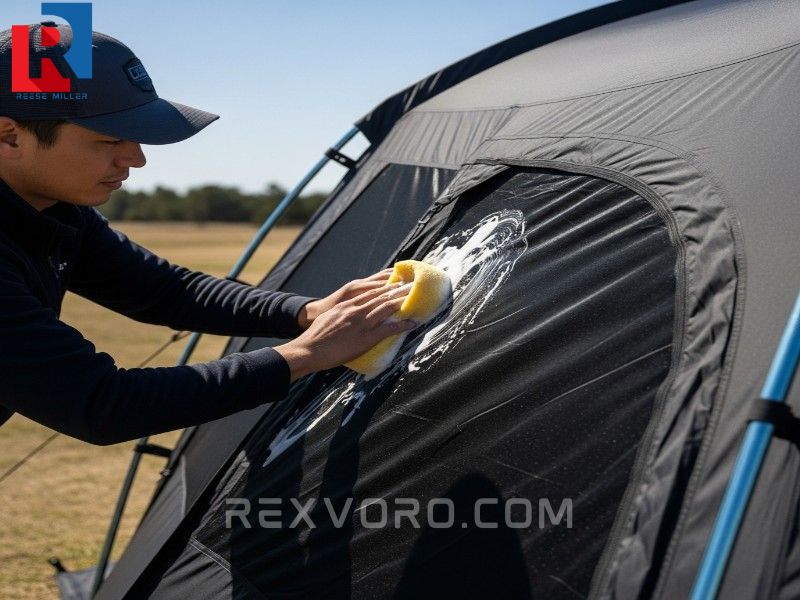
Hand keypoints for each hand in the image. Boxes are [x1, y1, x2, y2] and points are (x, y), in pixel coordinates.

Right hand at [276, 280, 416, 381]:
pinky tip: (412, 323)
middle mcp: (356, 310)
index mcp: (347, 305)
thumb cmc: (316, 337)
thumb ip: (341, 313)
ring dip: (403, 302)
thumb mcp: (329, 318)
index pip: (370, 292)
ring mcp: (362, 323)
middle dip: (398, 289)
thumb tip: (347, 314)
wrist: (309, 349)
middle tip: (411, 284)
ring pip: (387, 308)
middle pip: (381, 296)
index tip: (395, 282)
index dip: (384, 286)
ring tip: (415, 297)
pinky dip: (402, 325)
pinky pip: (389, 329)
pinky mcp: (366, 337)